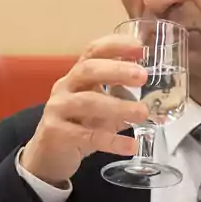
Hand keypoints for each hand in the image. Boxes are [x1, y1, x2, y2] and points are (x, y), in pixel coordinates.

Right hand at [21, 34, 149, 184]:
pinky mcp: (56, 134)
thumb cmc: (77, 125)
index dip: (115, 46)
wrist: (47, 155)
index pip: (93, 51)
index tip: (140, 47)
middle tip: (143, 76)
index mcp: (77, 76)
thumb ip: (119, 97)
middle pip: (87, 70)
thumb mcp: (98, 107)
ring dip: (118, 107)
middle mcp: (65, 88)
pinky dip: (112, 141)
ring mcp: (57, 110)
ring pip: (87, 102)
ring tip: (142, 113)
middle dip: (116, 70)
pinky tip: (131, 145)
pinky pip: (87, 136)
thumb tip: (153, 94)